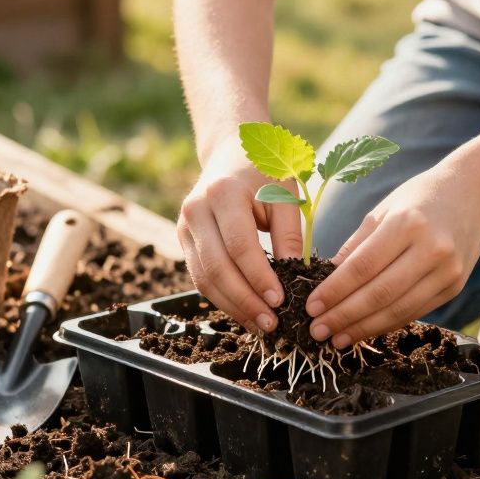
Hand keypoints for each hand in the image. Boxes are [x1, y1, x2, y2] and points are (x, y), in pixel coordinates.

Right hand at [177, 139, 301, 332]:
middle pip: (217, 267)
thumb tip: (296, 276)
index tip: (280, 301)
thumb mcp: (286, 195)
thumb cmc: (265, 174)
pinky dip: (223, 298)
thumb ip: (290, 234)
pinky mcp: (183, 240)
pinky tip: (245, 312)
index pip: (240, 246)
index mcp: (223, 193)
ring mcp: (184, 226)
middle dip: (244, 300)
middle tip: (271, 323)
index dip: (258, 277)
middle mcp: (196, 210)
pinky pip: (200, 277)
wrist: (230, 154)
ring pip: (204, 278)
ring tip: (260, 325)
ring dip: (232, 306)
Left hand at [305, 164, 479, 347]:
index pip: (362, 266)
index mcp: (407, 223)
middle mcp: (431, 249)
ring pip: (398, 309)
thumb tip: (326, 280)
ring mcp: (447, 271)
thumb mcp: (383, 210)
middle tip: (318, 330)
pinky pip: (415, 311)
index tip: (312, 307)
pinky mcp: (454, 287)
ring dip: (364, 328)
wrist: (473, 195)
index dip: (334, 291)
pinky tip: (365, 330)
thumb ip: (355, 246)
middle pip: (380, 293)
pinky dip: (387, 323)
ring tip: (337, 339)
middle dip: (344, 316)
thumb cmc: (420, 198)